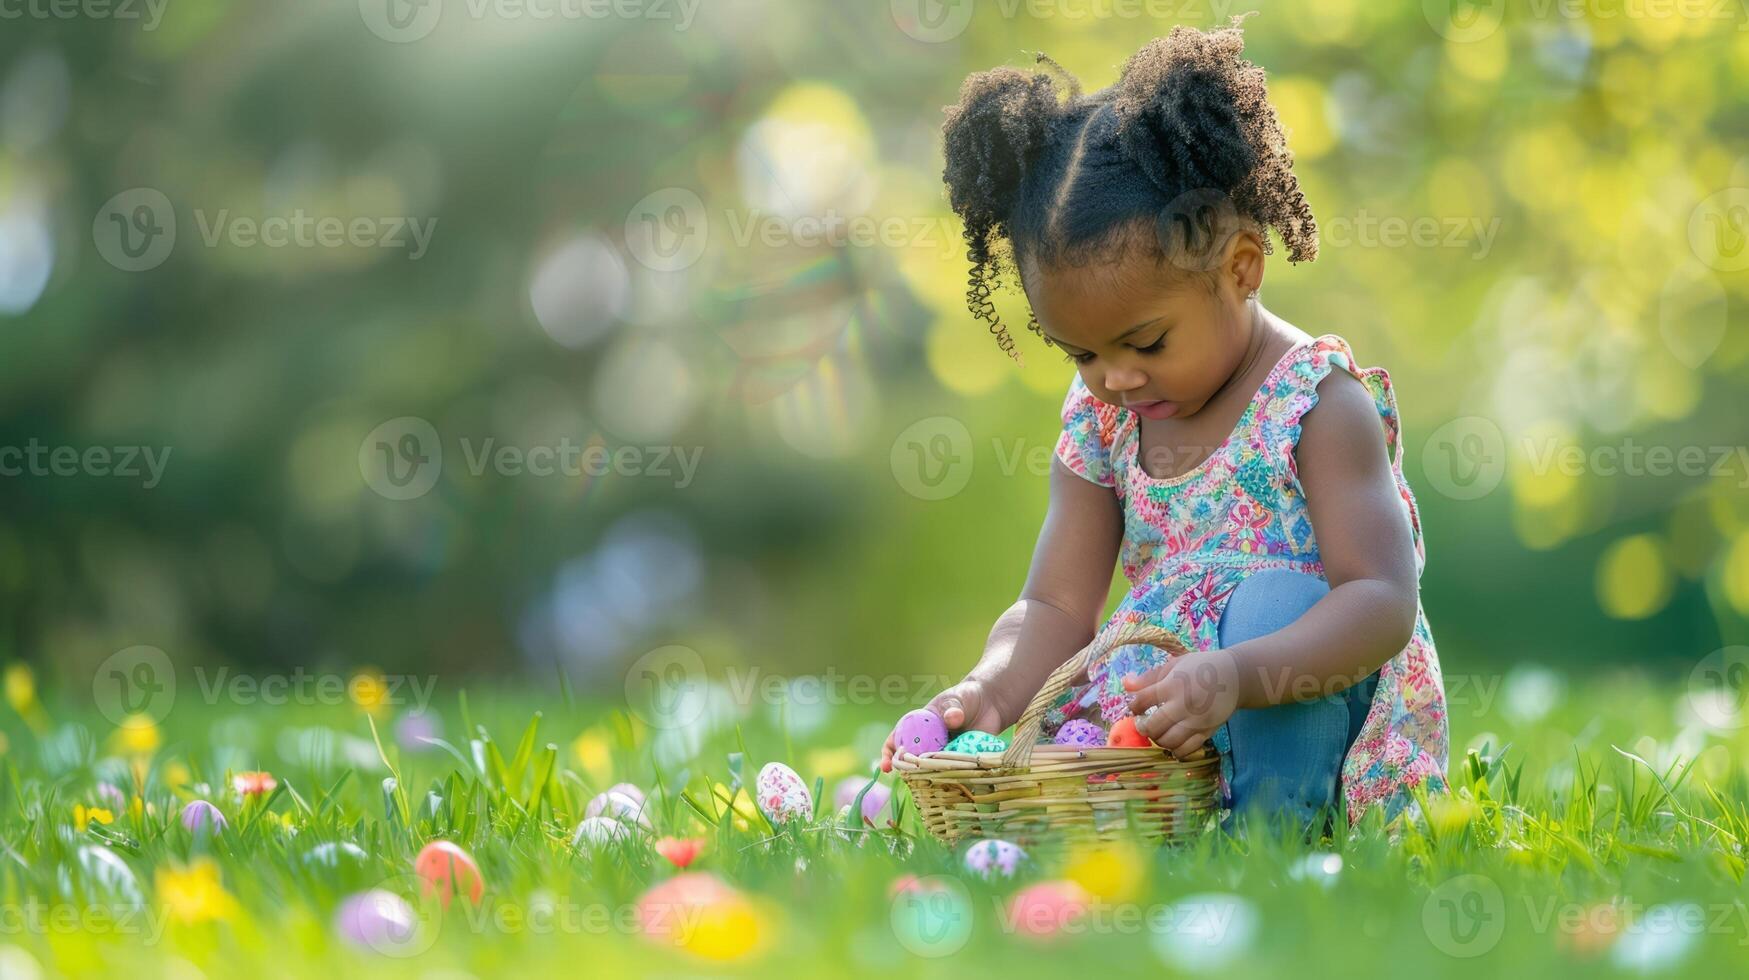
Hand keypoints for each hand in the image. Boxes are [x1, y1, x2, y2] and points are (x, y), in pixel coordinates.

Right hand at [880, 678, 1012, 771]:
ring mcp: (944, 753)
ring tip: (940, 776)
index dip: (889, 754)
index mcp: (918, 726)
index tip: (887, 766)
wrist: (992, 703)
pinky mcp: (962, 761)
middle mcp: (928, 743)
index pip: (897, 741)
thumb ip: (953, 708)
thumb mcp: (957, 699)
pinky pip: (955, 771)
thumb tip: (951, 718)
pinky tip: (959, 776)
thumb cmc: (966, 697)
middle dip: (910, 771)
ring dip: (934, 775)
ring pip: (934, 769)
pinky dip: (955, 775)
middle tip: (913, 776)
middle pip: (913, 761)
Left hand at [1123, 648, 1241, 756]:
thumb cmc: (1200, 668)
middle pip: (1153, 726)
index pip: (1142, 701)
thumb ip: (1148, 678)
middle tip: (1142, 723)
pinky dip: (1175, 751)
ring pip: (1169, 741)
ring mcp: (1196, 720)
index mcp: (1173, 684)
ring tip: (1157, 732)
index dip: (1133, 706)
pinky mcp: (1207, 731)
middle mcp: (1184, 704)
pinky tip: (1172, 743)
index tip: (1135, 707)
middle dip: (1142, 727)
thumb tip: (1125, 684)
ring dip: (1158, 740)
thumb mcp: (1174, 666)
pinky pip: (1187, 749)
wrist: (1234, 677)